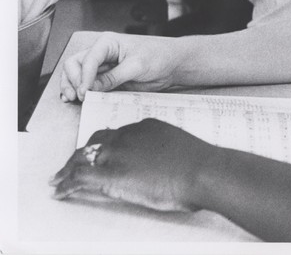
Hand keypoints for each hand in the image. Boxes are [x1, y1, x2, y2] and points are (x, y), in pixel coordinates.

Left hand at [50, 119, 213, 211]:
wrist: (201, 171)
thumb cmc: (200, 164)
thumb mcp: (181, 149)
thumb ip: (166, 153)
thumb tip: (164, 166)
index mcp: (147, 127)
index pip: (119, 134)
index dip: (107, 145)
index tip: (103, 154)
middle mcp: (129, 135)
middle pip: (96, 141)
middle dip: (83, 153)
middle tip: (74, 164)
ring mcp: (118, 153)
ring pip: (83, 157)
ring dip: (68, 168)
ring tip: (59, 179)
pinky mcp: (110, 174)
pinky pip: (79, 177)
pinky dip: (66, 185)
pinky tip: (59, 192)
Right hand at [60, 32, 180, 101]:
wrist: (172, 64)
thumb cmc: (159, 56)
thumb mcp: (137, 66)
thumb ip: (114, 77)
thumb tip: (93, 88)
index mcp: (108, 43)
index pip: (88, 59)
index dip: (83, 77)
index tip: (85, 91)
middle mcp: (102, 53)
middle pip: (75, 64)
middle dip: (72, 80)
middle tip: (79, 96)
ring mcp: (103, 66)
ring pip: (77, 74)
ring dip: (71, 86)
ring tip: (73, 98)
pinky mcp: (106, 78)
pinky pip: (88, 84)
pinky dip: (80, 90)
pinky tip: (75, 98)